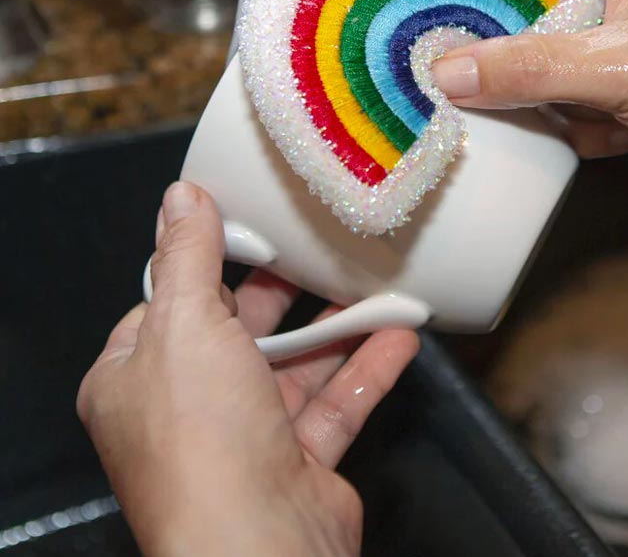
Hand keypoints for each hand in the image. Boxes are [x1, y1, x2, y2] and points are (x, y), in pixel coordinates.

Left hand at [77, 181, 418, 556]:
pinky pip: (335, 402)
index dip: (206, 267)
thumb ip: (188, 255)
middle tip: (310, 251)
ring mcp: (245, 438)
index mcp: (136, 378)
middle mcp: (187, 410)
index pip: (168, 306)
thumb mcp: (187, 323)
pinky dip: (367, 367)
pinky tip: (397, 336)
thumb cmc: (202, 441)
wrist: (260, 544)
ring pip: (295, 367)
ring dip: (335, 329)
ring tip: (369, 286)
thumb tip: (180, 199)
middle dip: (279, 295)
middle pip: (238, 333)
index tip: (247, 229)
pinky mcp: (297, 460)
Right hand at [430, 0, 627, 231]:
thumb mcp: (623, 71)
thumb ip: (534, 68)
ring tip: (466, 82)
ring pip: (540, 36)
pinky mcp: (621, 82)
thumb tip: (452, 71)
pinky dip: (553, 111)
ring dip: (512, 64)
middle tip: (423, 14)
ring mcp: (619, 35)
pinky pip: (562, 86)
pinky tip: (562, 132)